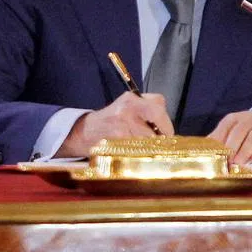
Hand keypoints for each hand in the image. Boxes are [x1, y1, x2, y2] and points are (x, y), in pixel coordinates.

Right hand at [57, 93, 173, 156]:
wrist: (84, 132)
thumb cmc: (110, 122)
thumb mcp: (126, 107)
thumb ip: (147, 110)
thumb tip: (167, 128)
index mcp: (131, 98)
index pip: (159, 104)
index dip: (165, 121)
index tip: (165, 131)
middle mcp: (127, 109)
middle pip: (158, 123)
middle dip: (162, 136)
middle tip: (162, 143)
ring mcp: (122, 125)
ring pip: (150, 139)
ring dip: (151, 146)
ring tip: (143, 148)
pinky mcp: (118, 140)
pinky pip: (138, 148)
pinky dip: (139, 152)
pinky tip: (133, 152)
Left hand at [208, 111, 251, 164]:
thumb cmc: (246, 131)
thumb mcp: (232, 129)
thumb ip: (219, 138)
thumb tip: (203, 151)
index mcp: (233, 119)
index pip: (224, 128)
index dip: (219, 141)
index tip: (215, 154)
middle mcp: (248, 120)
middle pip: (238, 132)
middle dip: (231, 147)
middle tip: (226, 161)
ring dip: (244, 151)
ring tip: (238, 163)